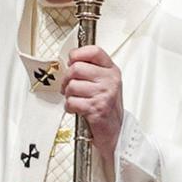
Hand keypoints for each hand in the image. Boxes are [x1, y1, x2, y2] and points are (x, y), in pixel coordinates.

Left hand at [62, 45, 123, 162]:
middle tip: (67, 85)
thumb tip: (71, 61)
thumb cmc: (107, 105)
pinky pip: (71, 101)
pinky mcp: (96, 108)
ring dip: (67, 95)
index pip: (94, 51)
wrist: (115, 131)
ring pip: (72, 85)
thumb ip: (92, 69)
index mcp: (112, 70)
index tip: (72, 60)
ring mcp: (104, 94)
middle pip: (77, 68)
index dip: (78, 53)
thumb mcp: (105, 82)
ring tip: (74, 98)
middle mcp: (110, 80)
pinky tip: (76, 108)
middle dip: (66, 78)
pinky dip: (69, 107)